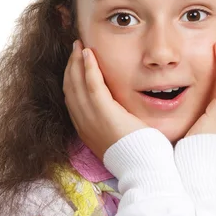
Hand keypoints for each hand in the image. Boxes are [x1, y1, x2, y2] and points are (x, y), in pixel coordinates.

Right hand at [63, 39, 149, 160]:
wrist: (145, 169)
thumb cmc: (140, 154)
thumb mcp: (123, 136)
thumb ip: (119, 122)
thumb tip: (124, 113)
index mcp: (87, 131)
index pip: (73, 100)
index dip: (72, 79)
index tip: (76, 64)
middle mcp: (84, 125)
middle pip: (70, 89)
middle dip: (71, 67)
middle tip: (75, 48)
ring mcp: (91, 120)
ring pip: (76, 85)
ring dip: (76, 62)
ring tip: (79, 46)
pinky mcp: (104, 114)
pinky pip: (91, 85)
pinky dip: (88, 68)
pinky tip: (88, 54)